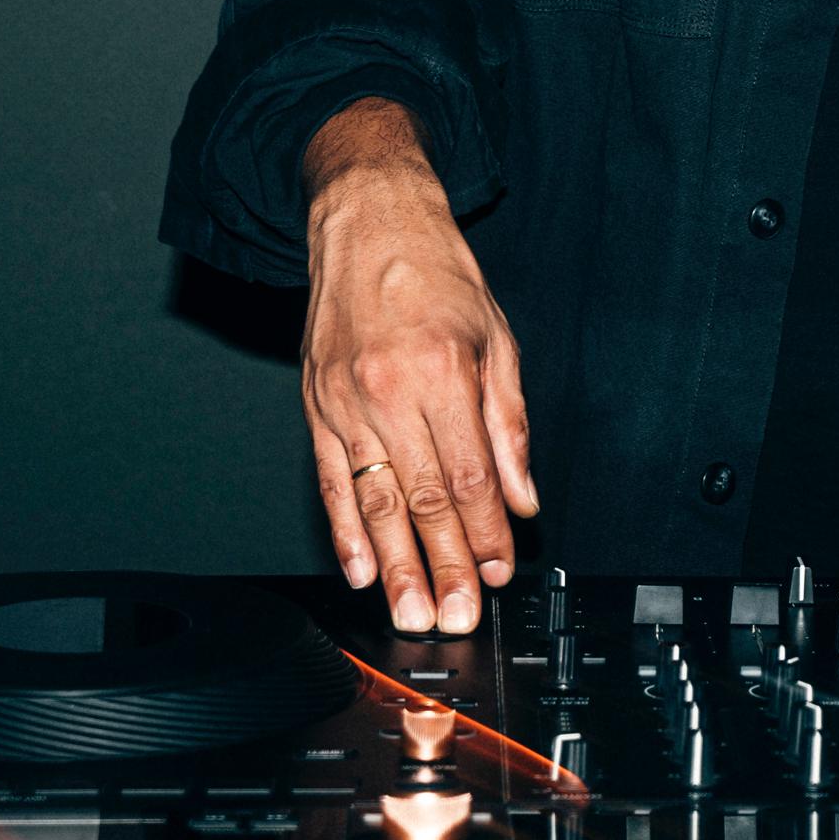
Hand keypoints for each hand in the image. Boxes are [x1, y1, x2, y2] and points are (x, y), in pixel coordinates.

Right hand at [299, 97, 537, 634]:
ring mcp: (346, 402)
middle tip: (456, 618)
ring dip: (395, 566)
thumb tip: (523, 499)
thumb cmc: (436, 273)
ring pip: (374, 500)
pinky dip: (345, 530)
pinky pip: (333, 479)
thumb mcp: (498, 338)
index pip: (470, 475)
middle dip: (443, 567)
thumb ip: (510, 424)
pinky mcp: (316, 406)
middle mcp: (390, 390)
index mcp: (444, 371)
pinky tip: (360, 569)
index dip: (486, 533)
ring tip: (410, 613)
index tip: (499, 573)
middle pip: (422, 499)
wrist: (368, 221)